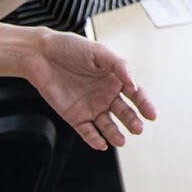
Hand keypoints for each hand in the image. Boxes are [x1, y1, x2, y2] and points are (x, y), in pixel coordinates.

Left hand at [22, 29, 158, 150]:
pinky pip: (87, 131)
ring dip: (115, 134)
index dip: (144, 104)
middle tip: (138, 128)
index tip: (151, 114)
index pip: (135, 94)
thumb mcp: (99, 52)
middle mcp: (105, 94)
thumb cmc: (70, 47)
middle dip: (132, 121)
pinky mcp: (75, 116)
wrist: (40, 54)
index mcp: (114, 78)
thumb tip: (133, 84)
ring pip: (107, 125)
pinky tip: (101, 144)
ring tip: (121, 141)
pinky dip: (94, 139)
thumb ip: (119, 66)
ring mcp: (91, 107)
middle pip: (124, 112)